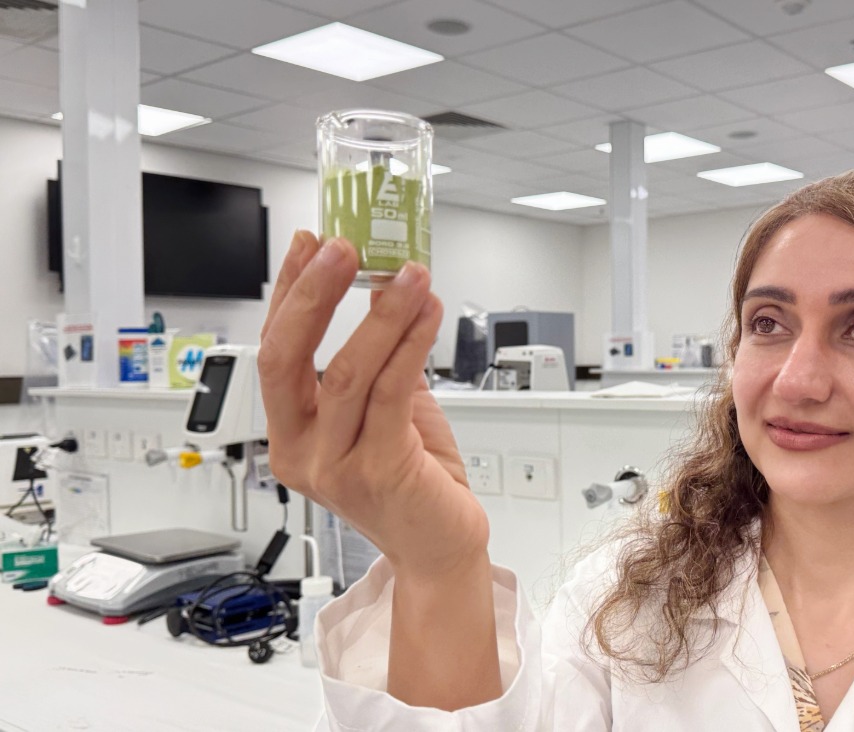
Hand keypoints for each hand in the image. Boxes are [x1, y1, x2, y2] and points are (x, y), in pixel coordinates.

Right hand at [258, 231, 489, 579]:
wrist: (440, 547)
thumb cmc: (414, 481)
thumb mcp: (386, 409)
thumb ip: (378, 358)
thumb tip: (385, 290)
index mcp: (291, 433)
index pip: (275, 349)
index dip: (288, 292)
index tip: (308, 244)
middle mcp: (303, 450)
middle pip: (287, 357)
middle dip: (313, 293)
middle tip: (343, 247)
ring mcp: (336, 464)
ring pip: (346, 372)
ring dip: (381, 313)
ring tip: (410, 275)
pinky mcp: (381, 469)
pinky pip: (392, 392)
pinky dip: (411, 343)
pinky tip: (428, 313)